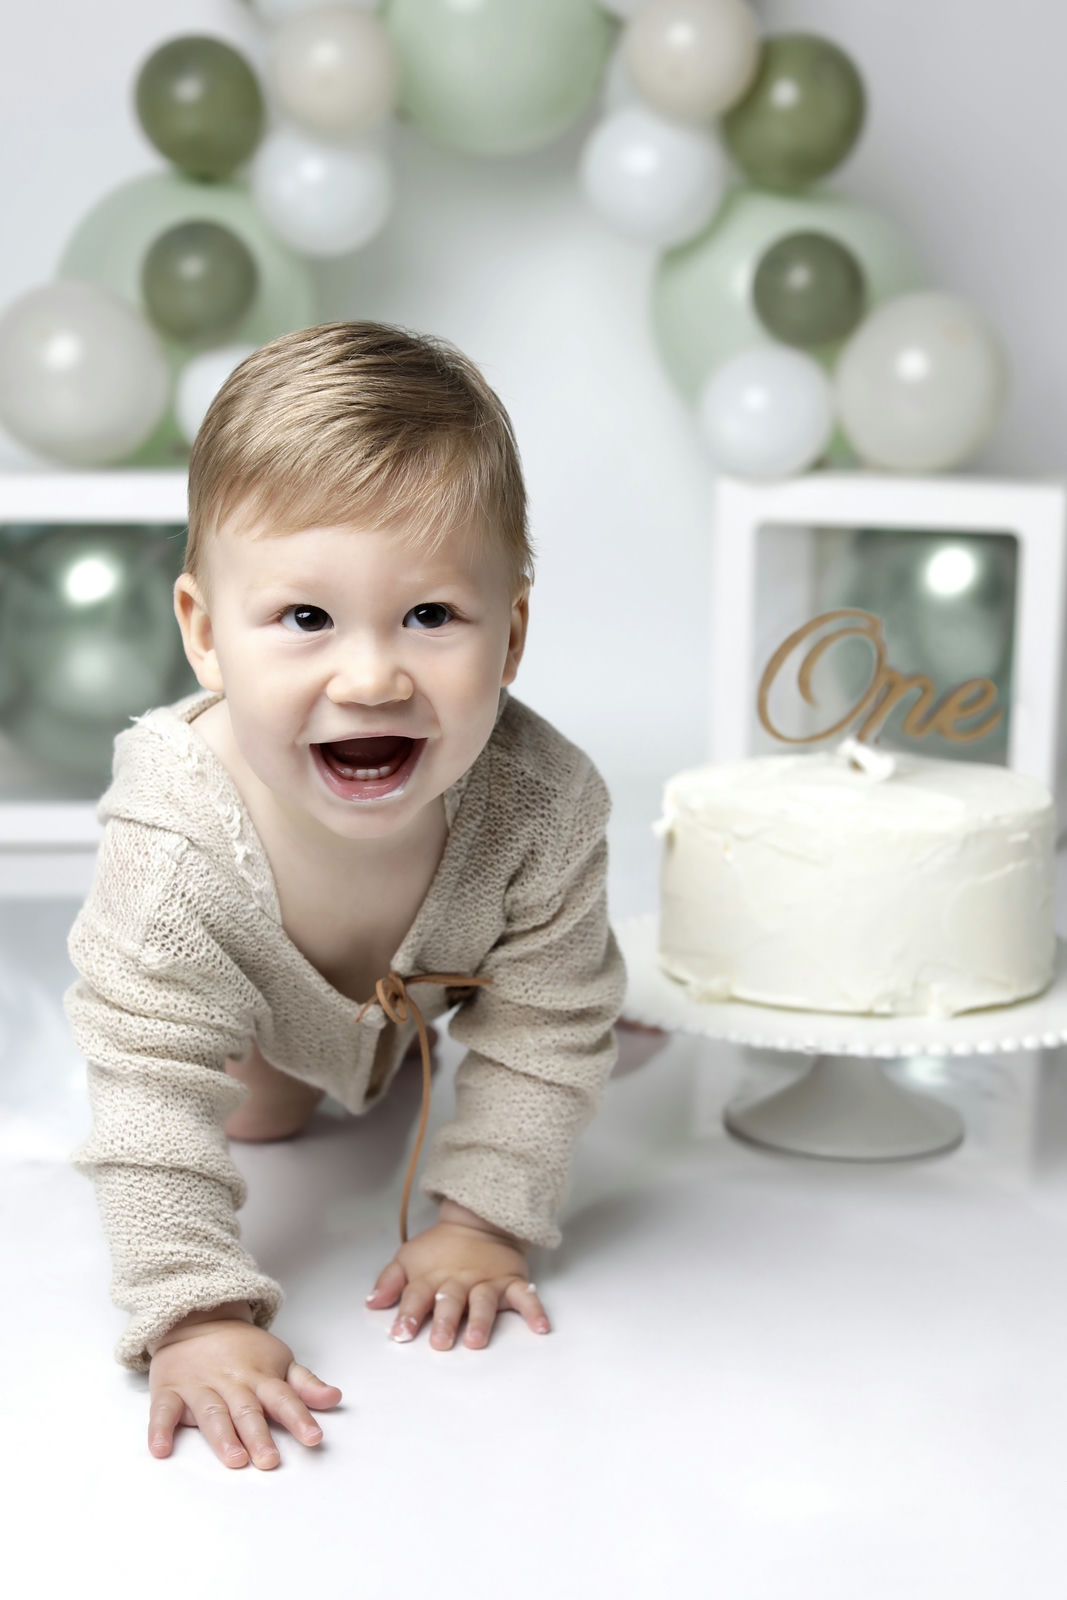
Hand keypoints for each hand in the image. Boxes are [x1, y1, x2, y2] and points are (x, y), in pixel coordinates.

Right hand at [148, 1313, 341, 1470]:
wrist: (197, 1319)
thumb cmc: (243, 1350)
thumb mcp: (279, 1360)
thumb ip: (304, 1384)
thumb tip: (334, 1398)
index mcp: (260, 1377)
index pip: (284, 1398)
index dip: (300, 1418)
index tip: (314, 1438)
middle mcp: (231, 1383)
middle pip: (247, 1411)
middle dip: (259, 1435)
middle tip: (269, 1460)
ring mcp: (199, 1386)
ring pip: (211, 1413)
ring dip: (222, 1436)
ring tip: (234, 1458)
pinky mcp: (169, 1391)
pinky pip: (162, 1411)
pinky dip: (159, 1429)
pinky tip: (161, 1449)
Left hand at [365, 1203, 549, 1350]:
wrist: (478, 1223)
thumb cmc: (440, 1250)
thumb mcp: (409, 1259)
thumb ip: (390, 1282)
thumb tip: (372, 1303)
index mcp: (431, 1278)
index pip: (416, 1296)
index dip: (408, 1314)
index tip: (401, 1334)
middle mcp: (459, 1281)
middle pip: (451, 1301)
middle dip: (445, 1321)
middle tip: (440, 1342)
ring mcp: (486, 1282)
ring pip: (483, 1301)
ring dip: (481, 1320)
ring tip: (478, 1340)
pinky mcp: (511, 1281)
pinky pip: (525, 1296)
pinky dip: (534, 1310)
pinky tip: (540, 1327)